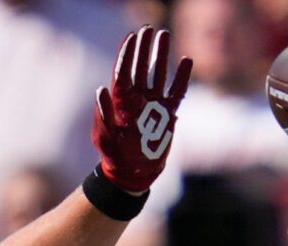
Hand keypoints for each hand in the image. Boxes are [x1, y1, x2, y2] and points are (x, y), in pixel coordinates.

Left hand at [91, 26, 192, 197]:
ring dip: (161, 55)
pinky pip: (176, 92)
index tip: (132, 36)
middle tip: (148, 29)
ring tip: (165, 34)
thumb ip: (104, 114)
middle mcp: (137, 99)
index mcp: (120, 102)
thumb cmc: (114, 156)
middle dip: (144, 48)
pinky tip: (186, 61)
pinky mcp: (167, 114)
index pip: (124, 71)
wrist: (132, 174)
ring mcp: (153, 105)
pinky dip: (182, 77)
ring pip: (158, 74)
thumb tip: (101, 89)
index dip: (128, 53)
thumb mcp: (105, 137)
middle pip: (141, 67)